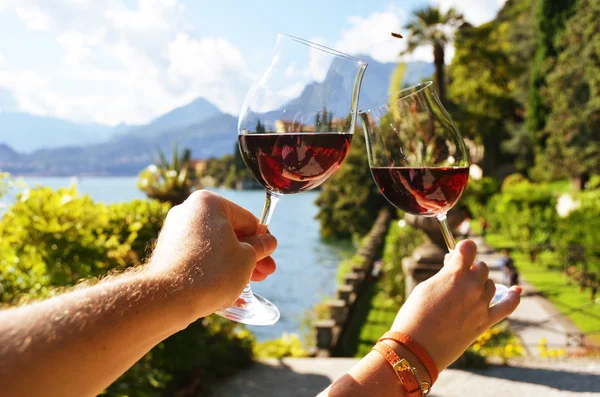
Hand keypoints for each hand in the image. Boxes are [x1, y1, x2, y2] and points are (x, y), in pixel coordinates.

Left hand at [148, 190, 277, 320]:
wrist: (169, 298)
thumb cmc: (213, 272)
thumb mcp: (247, 257)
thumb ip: (260, 246)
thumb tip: (269, 241)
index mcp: (209, 202)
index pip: (247, 220)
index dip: (263, 241)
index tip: (270, 258)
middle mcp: (188, 211)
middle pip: (230, 233)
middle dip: (249, 254)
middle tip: (265, 273)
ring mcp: (175, 232)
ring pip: (214, 246)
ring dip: (234, 262)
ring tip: (248, 282)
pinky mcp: (167, 252)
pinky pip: (198, 257)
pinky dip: (213, 268)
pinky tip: (226, 285)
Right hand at [390, 240, 520, 370]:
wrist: (417, 348)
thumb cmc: (415, 314)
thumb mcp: (426, 287)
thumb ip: (444, 274)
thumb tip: (454, 265)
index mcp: (454, 274)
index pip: (468, 247)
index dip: (463, 248)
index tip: (458, 253)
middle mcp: (471, 286)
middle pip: (481, 267)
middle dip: (470, 269)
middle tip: (456, 277)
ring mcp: (481, 304)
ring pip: (490, 285)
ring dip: (480, 284)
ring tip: (465, 293)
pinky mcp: (486, 322)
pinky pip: (508, 306)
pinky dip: (514, 297)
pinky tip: (517, 290)